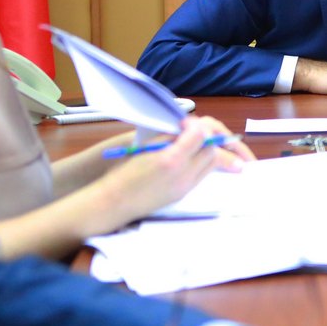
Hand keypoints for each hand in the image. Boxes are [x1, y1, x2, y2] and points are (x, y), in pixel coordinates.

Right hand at [96, 116, 251, 227]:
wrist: (115, 202)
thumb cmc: (124, 173)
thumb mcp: (146, 148)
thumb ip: (170, 138)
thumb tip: (187, 129)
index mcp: (171, 160)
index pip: (199, 136)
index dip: (195, 126)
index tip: (185, 123)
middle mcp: (183, 174)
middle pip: (210, 150)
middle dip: (206, 137)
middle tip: (193, 131)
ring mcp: (186, 186)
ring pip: (211, 163)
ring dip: (207, 150)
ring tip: (195, 143)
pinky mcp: (184, 194)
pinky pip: (202, 174)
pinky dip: (201, 162)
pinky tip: (192, 157)